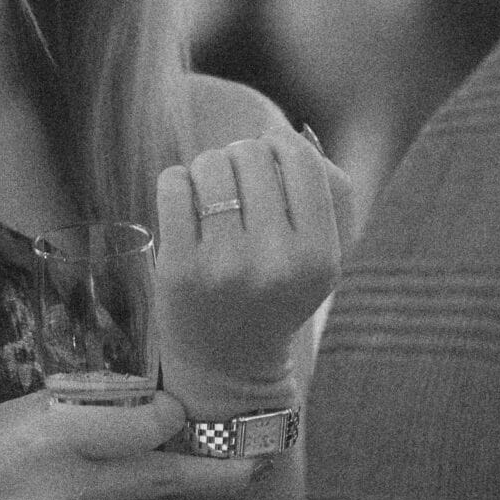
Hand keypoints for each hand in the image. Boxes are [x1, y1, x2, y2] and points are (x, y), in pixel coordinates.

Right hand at [0, 389, 258, 499]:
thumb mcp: (32, 404)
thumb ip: (93, 406)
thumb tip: (151, 405)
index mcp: (62, 431)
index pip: (152, 425)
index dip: (171, 414)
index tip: (172, 409)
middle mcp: (77, 483)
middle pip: (170, 477)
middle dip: (221, 471)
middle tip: (260, 464)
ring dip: (164, 490)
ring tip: (155, 473)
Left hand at [154, 130, 345, 400]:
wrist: (228, 367)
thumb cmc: (277, 294)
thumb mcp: (322, 254)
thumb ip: (327, 188)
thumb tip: (287, 132)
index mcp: (319, 257)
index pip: (300, 160)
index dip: (281, 146)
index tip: (271, 161)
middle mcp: (274, 262)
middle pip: (252, 154)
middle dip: (242, 159)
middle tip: (239, 189)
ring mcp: (222, 266)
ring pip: (210, 163)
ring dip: (209, 170)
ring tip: (215, 200)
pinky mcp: (177, 267)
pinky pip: (173, 182)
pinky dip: (178, 184)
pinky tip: (188, 210)